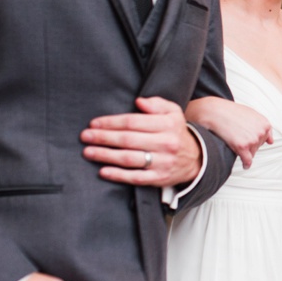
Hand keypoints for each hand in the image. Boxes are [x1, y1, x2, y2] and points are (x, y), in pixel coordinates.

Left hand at [82, 96, 203, 185]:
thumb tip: (139, 102)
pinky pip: (135, 178)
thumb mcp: (173, 113)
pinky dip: (118, 175)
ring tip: (88, 152)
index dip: (111, 122)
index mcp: (167, 125)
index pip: (133, 122)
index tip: (94, 123)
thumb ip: (156, 104)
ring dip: (105, 155)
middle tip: (85, 136)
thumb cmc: (176, 133)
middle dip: (103, 138)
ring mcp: (162, 162)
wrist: (196, 159)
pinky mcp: (159, 178)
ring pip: (129, 159)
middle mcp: (165, 144)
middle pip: (128, 140)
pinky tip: (103, 171)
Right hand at [184, 96, 272, 167]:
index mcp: (265, 124)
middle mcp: (261, 132)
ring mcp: (252, 140)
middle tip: (237, 136)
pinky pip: (248, 160)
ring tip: (234, 142)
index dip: (253, 138)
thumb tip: (271, 142)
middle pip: (258, 147)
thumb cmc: (231, 112)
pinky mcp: (242, 146)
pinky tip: (244, 165)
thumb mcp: (251, 114)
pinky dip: (246, 164)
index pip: (264, 138)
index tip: (247, 137)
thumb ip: (262, 126)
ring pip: (252, 154)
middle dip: (249, 144)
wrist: (215, 111)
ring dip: (245, 152)